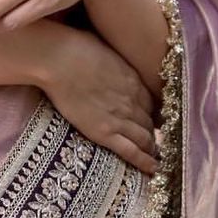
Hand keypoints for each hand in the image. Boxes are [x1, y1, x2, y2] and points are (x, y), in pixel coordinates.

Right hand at [42, 26, 160, 175]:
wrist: (60, 60)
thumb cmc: (77, 47)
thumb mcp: (107, 49)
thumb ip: (115, 62)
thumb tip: (111, 61)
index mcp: (133, 80)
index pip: (151, 103)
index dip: (154, 114)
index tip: (155, 120)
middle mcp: (133, 100)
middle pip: (150, 121)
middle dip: (155, 132)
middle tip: (157, 142)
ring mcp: (120, 117)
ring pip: (145, 137)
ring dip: (151, 147)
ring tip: (156, 157)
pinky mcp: (105, 132)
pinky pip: (131, 151)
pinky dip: (144, 161)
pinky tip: (153, 169)